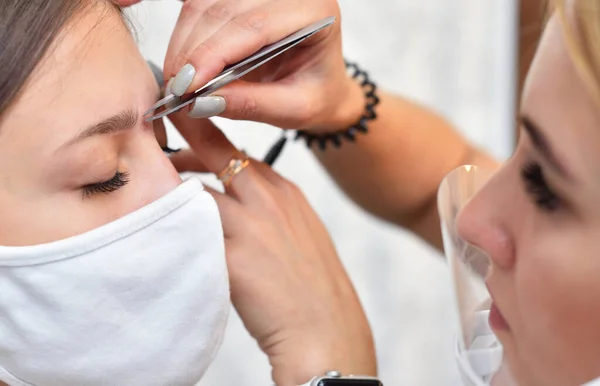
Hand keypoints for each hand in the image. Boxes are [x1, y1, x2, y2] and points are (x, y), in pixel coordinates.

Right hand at [159, 0, 364, 131]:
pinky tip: (182, 63)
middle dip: (192, 51)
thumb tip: (200, 103)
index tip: (187, 86)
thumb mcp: (294, 110)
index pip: (255, 25)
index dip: (214, 54)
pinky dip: (186, 35)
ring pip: (206, 4)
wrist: (323, 86)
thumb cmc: (316, 95)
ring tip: (177, 81)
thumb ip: (251, 105)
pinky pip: (202, 5)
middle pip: (225, 10)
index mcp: (315, 13)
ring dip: (184, 43)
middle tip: (175, 89)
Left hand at [166, 112, 376, 384]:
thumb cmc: (312, 287)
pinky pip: (190, 231)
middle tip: (152, 144)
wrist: (326, 330)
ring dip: (172, 192)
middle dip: (182, 144)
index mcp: (287, 191)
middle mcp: (268, 200)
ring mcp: (249, 227)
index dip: (205, 139)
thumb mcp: (300, 231)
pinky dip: (173, 228)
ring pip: (194, 190)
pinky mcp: (231, 258)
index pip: (238, 150)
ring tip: (151, 198)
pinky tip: (159, 232)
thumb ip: (270, 208)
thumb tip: (236, 198)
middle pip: (214, 152)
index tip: (183, 129)